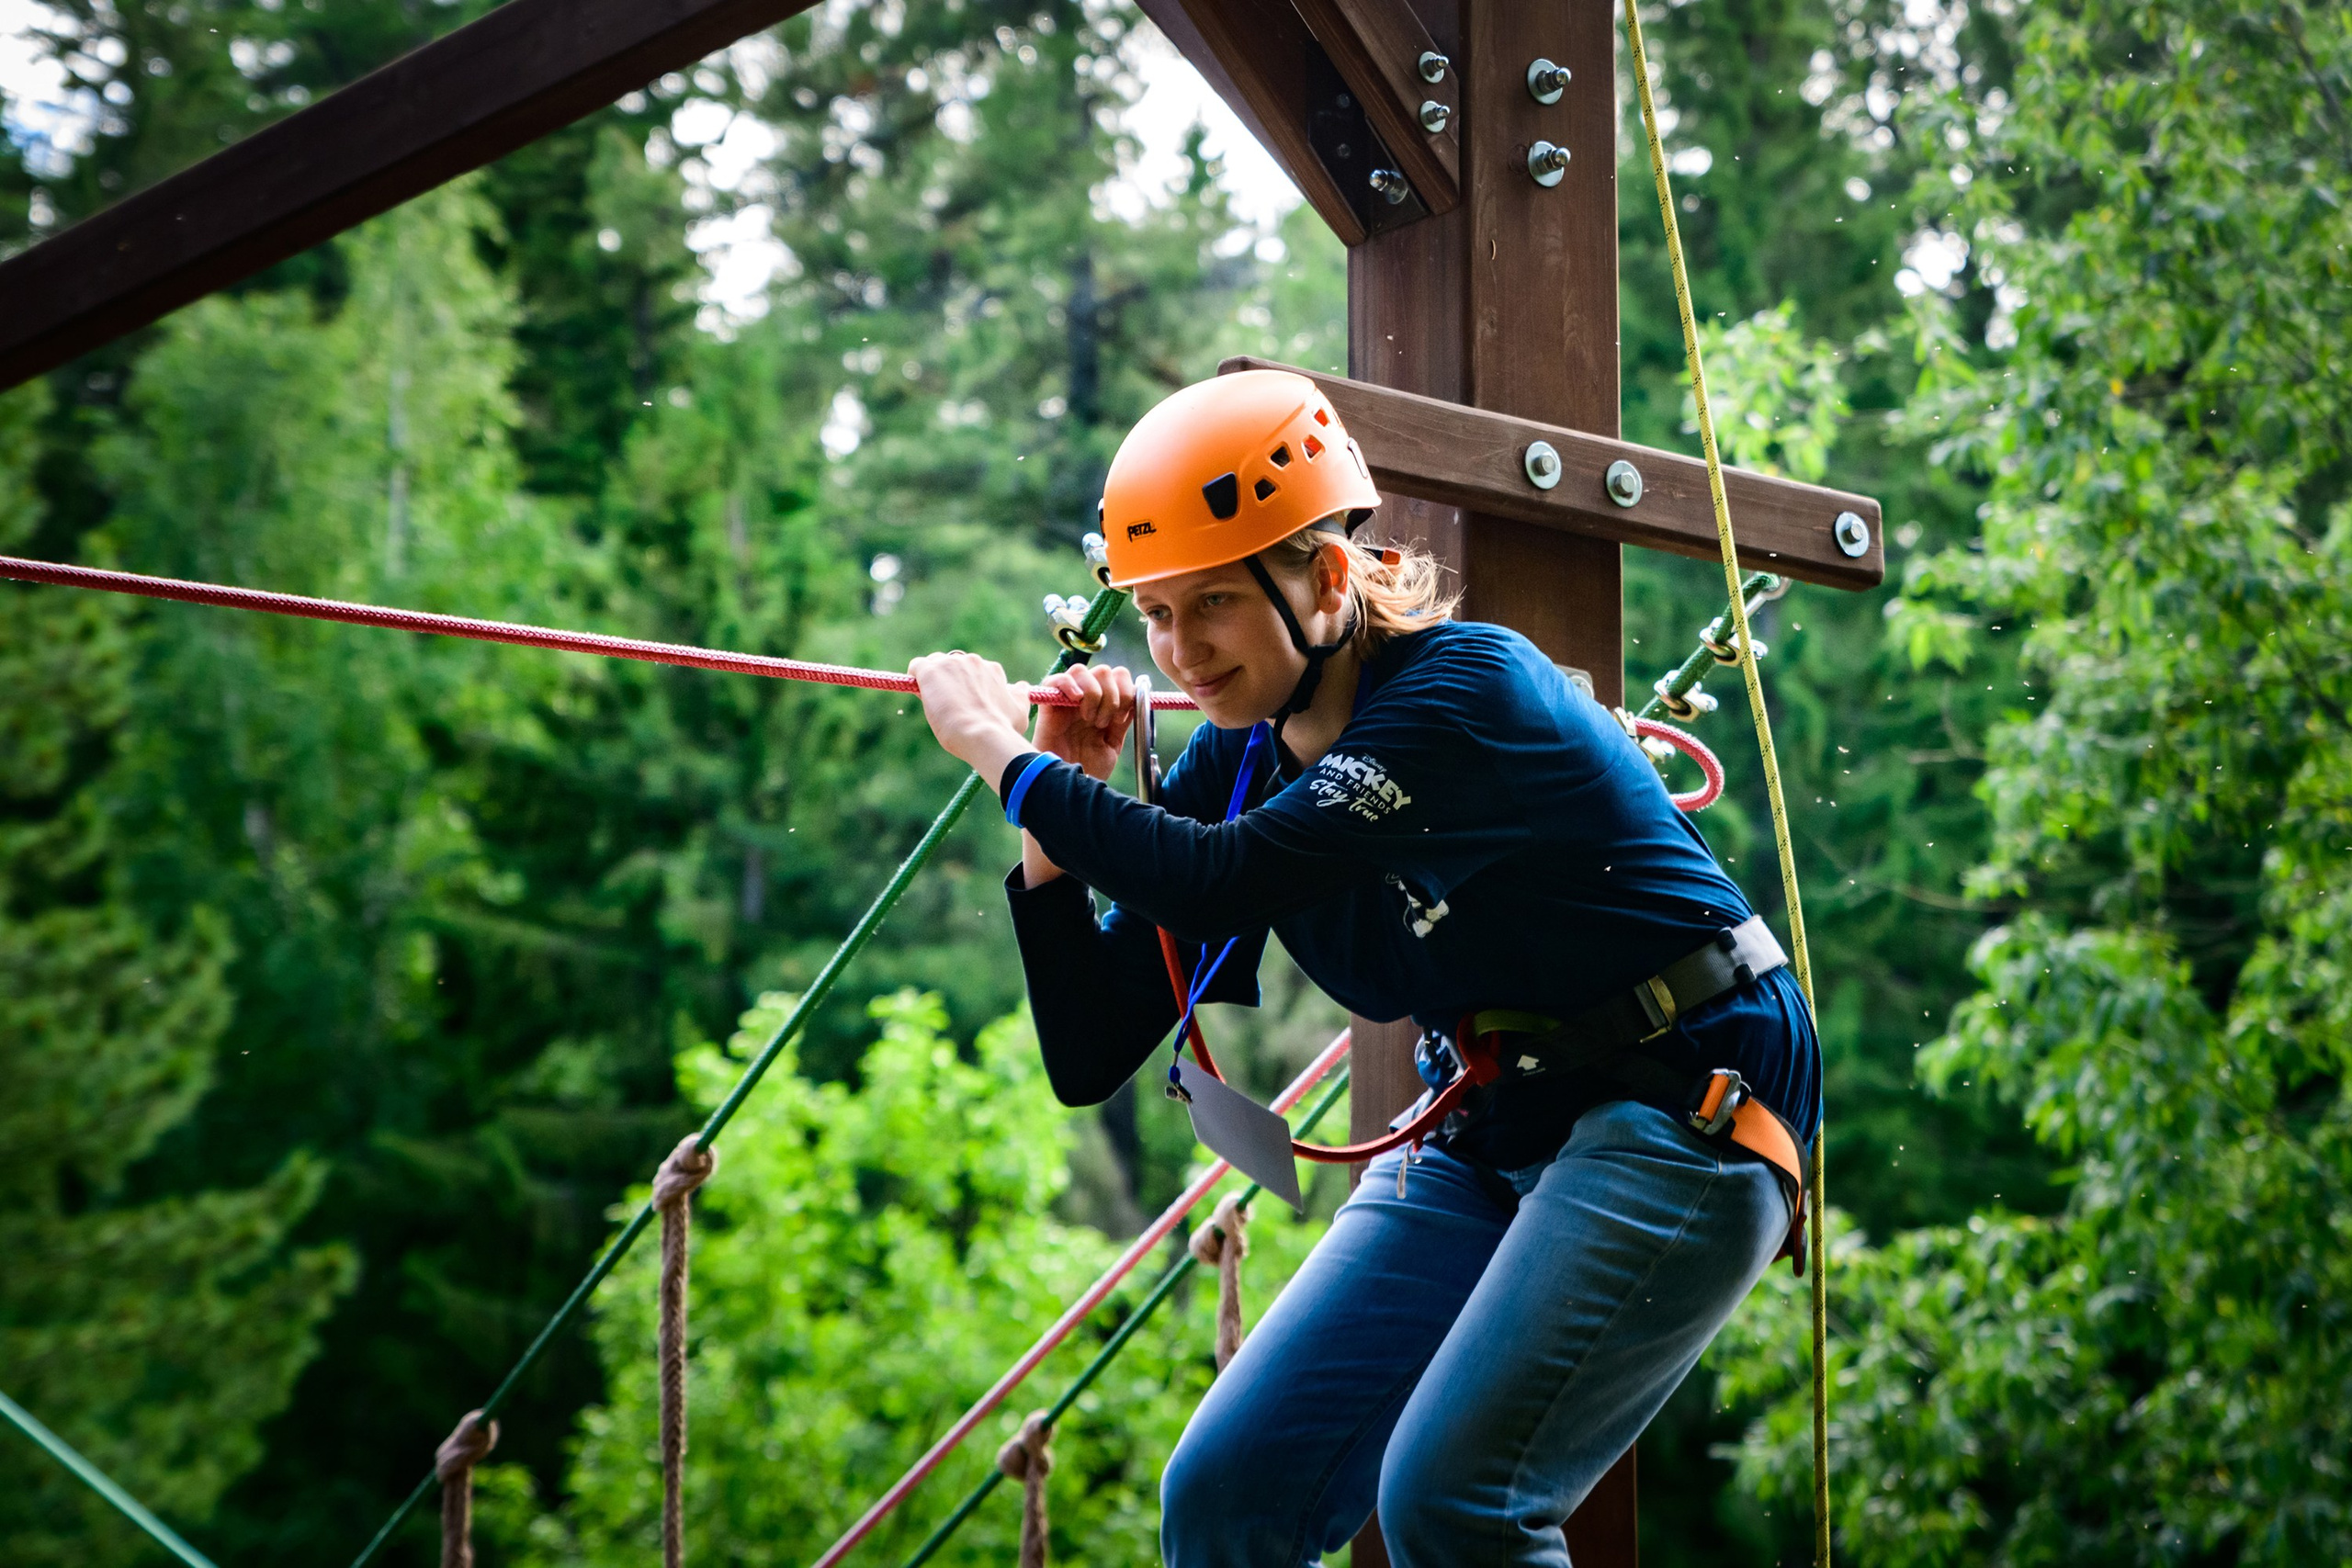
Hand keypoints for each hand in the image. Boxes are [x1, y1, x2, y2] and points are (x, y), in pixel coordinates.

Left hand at [909, 652, 1030, 774]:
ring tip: (935, 704)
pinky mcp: (931, 671)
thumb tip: (1021, 687)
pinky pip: (917, 666)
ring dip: (934, 681)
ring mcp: (951, 664)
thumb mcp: (1019, 711)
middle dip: (949, 681)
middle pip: (953, 666)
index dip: (966, 686)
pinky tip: (920, 694)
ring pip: (934, 665)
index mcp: (992, 670)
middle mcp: (972, 661)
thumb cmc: (1003, 728)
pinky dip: (916, 677)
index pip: (973, 670)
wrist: (983, 734)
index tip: (964, 702)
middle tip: (949, 705)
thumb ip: (1018, 696)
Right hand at [1031, 664, 1134, 781]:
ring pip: (1083, 671)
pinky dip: (1069, 684)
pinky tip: (1076, 701)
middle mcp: (1086, 699)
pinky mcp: (1048, 704)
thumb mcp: (1111, 745)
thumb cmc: (1087, 770)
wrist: (1066, 789)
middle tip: (1104, 723)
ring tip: (1089, 719)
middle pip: (1104, 671)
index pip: (1119, 676)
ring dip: (1093, 693)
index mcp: (1103, 706)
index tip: (1121, 718)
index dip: (1126, 692)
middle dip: (1112, 695)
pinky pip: (1056, 679)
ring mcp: (1067, 700)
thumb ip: (1122, 721)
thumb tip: (1135, 698)